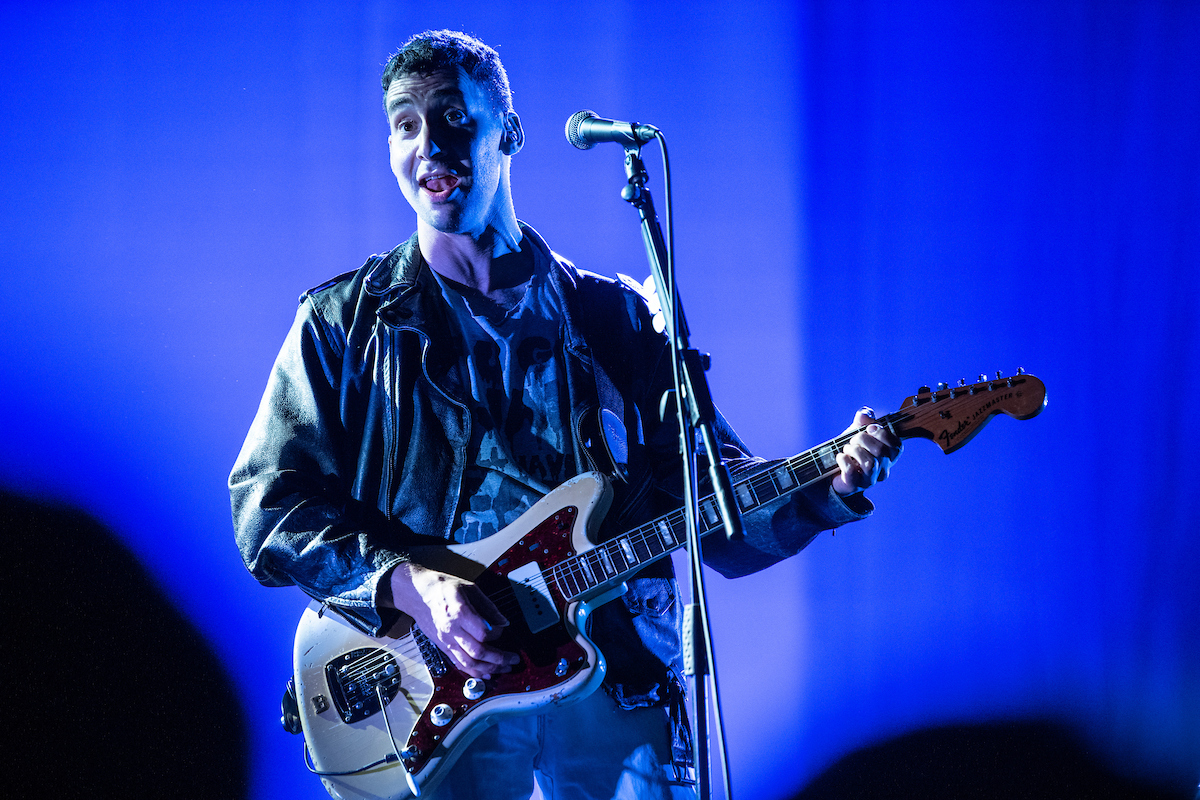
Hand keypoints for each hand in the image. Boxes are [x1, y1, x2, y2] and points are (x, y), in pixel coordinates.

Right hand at [386, 563, 519, 678]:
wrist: (418, 594)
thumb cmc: (443, 588)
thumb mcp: (470, 588)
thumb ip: (488, 607)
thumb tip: (503, 621)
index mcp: (459, 612)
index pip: (483, 632)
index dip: (497, 634)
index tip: (503, 630)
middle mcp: (451, 630)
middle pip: (478, 652)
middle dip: (499, 658)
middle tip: (513, 659)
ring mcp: (446, 640)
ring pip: (469, 663)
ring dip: (489, 669)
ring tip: (504, 668)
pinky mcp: (443, 647)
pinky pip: (459, 664)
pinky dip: (474, 672)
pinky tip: (487, 674)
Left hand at [832, 407, 901, 495]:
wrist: (831, 469)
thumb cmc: (851, 450)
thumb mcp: (857, 431)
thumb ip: (863, 420)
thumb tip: (865, 413)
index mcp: (888, 457)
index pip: (896, 446)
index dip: (883, 434)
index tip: (869, 428)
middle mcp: (882, 470)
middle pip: (881, 452)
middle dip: (863, 439)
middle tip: (853, 440)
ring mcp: (869, 480)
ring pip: (869, 463)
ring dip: (855, 450)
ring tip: (847, 449)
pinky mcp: (854, 485)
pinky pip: (851, 471)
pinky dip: (843, 459)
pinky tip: (840, 457)